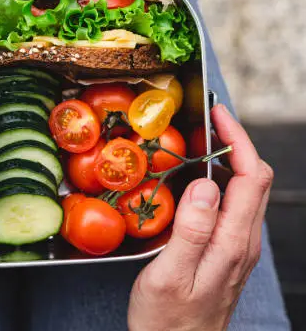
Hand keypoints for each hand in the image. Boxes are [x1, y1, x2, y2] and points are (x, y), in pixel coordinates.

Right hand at [127, 104, 272, 330]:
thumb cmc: (168, 321)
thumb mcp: (170, 275)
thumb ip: (191, 231)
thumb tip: (206, 184)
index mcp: (233, 242)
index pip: (251, 176)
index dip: (238, 140)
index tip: (217, 113)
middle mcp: (243, 241)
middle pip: (255, 178)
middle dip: (236, 142)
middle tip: (206, 121)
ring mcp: (237, 247)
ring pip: (246, 191)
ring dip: (229, 160)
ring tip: (198, 143)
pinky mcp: (226, 252)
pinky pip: (232, 206)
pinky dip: (220, 181)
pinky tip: (195, 180)